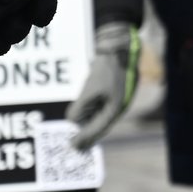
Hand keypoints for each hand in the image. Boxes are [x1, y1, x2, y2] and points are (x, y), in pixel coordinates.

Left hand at [67, 21, 139, 148]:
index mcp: (117, 108)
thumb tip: (72, 120)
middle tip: (75, 144)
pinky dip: (91, 110)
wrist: (120, 44)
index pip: (99, 128)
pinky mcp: (114, 86)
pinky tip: (83, 112)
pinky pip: (101, 104)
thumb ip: (80, 108)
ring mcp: (118, 95)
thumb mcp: (90, 89)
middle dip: (88, 133)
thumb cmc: (107, 68)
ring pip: (101, 113)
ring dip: (89, 121)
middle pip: (101, 123)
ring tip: (77, 130)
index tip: (74, 147)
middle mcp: (119, 104)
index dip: (86, 139)